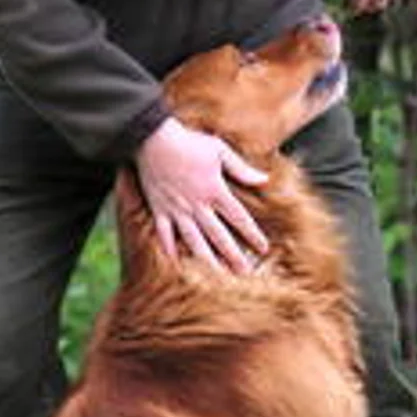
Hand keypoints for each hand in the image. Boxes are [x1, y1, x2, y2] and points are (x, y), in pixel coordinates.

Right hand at [134, 117, 268, 272]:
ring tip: (215, 277)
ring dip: (206, 260)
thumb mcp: (219, 150)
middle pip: (219, 236)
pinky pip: (164, 235)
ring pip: (194, 241)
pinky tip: (176, 265)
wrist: (153, 138)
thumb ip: (241, 168)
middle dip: (233, 256)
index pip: (239, 217)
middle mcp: (197, 205)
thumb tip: (263, 179)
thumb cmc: (188, 142)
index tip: (263, 248)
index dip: (252, 234)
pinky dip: (169, 250)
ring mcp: (177, 210)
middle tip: (244, 274)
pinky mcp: (159, 210)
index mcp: (215, 190)